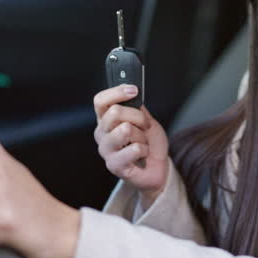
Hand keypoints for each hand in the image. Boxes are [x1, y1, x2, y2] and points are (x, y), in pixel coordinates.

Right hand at [93, 84, 168, 208]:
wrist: (157, 167)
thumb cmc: (148, 142)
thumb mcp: (145, 119)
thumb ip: (136, 106)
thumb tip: (131, 90)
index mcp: (106, 119)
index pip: (100, 101)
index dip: (116, 92)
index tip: (134, 90)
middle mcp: (102, 134)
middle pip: (115, 112)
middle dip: (138, 117)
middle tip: (144, 126)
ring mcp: (106, 150)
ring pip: (125, 129)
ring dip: (141, 135)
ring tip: (142, 142)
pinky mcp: (114, 165)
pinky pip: (134, 148)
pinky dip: (145, 149)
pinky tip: (142, 155)